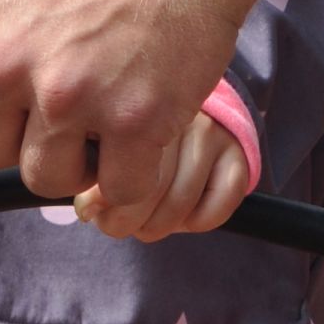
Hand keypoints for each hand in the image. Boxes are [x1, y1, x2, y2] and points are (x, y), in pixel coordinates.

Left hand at [0, 0, 323, 242]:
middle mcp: (4, 61)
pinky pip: (118, 196)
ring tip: (117, 83)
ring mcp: (68, 92)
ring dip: (85, 156)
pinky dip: (135, 186)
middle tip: (78, 68)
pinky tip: (151, 129)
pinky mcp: (132, 121)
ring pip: (51, 180)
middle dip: (31, 131)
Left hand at [76, 107, 253, 242]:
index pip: (110, 174)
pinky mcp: (236, 153)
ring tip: (146, 219)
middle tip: (117, 222)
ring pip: (179, 206)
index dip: (98, 206)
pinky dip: (197, 222)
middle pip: (146, 194)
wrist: (186, 97)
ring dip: (158, 226)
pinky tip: (184, 211)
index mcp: (131, 106)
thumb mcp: (104, 143)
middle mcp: (173, 112)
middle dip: (125, 224)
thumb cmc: (134, 130)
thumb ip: (93, 173)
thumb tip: (87, 210)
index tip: (91, 208)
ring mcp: (209, 131)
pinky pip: (216, 208)